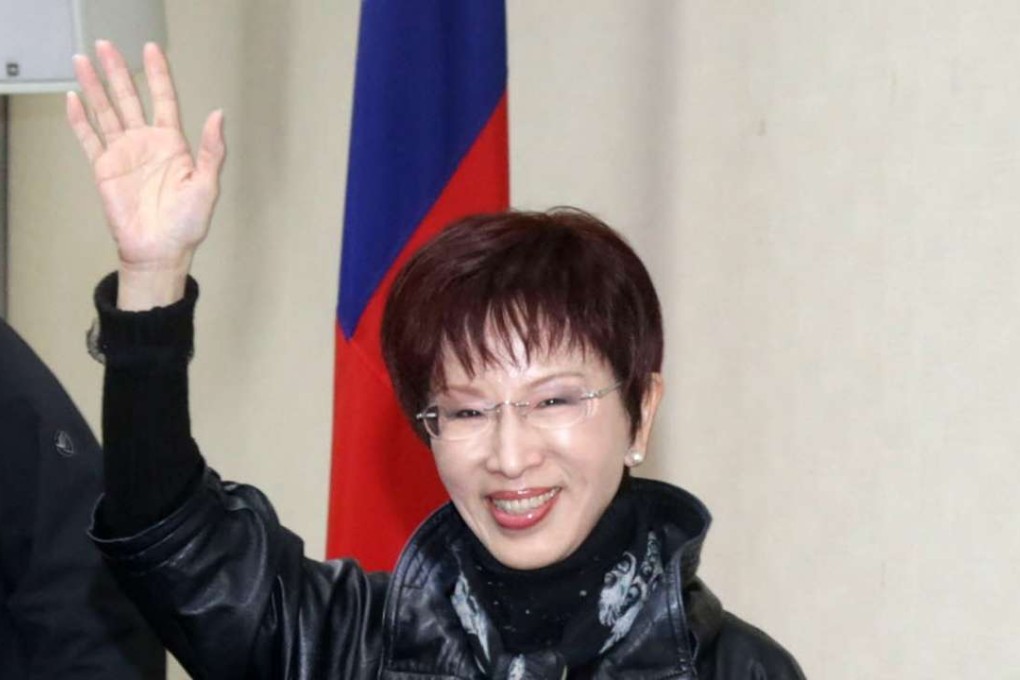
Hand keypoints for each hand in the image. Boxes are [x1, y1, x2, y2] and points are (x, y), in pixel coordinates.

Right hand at [66, 41, 225, 309]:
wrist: (160, 251)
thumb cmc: (187, 225)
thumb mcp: (208, 186)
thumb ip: (212, 150)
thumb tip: (218, 114)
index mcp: (173, 144)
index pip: (164, 99)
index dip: (157, 74)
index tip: (151, 50)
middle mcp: (147, 144)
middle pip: (129, 98)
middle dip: (117, 71)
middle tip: (105, 45)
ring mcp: (124, 154)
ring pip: (106, 112)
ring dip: (94, 87)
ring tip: (83, 60)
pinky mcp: (105, 169)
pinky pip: (89, 138)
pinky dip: (79, 119)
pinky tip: (72, 98)